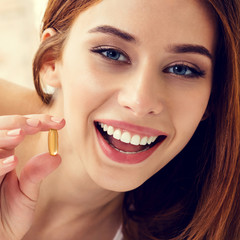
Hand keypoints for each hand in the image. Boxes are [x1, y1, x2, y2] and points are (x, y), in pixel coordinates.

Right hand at [0, 114, 64, 239]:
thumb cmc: (8, 214)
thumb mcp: (27, 192)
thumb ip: (37, 174)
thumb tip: (56, 156)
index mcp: (6, 153)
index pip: (21, 129)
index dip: (40, 123)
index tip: (60, 123)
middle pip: (1, 128)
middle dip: (18, 123)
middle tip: (38, 124)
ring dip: (5, 136)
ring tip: (21, 134)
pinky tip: (13, 161)